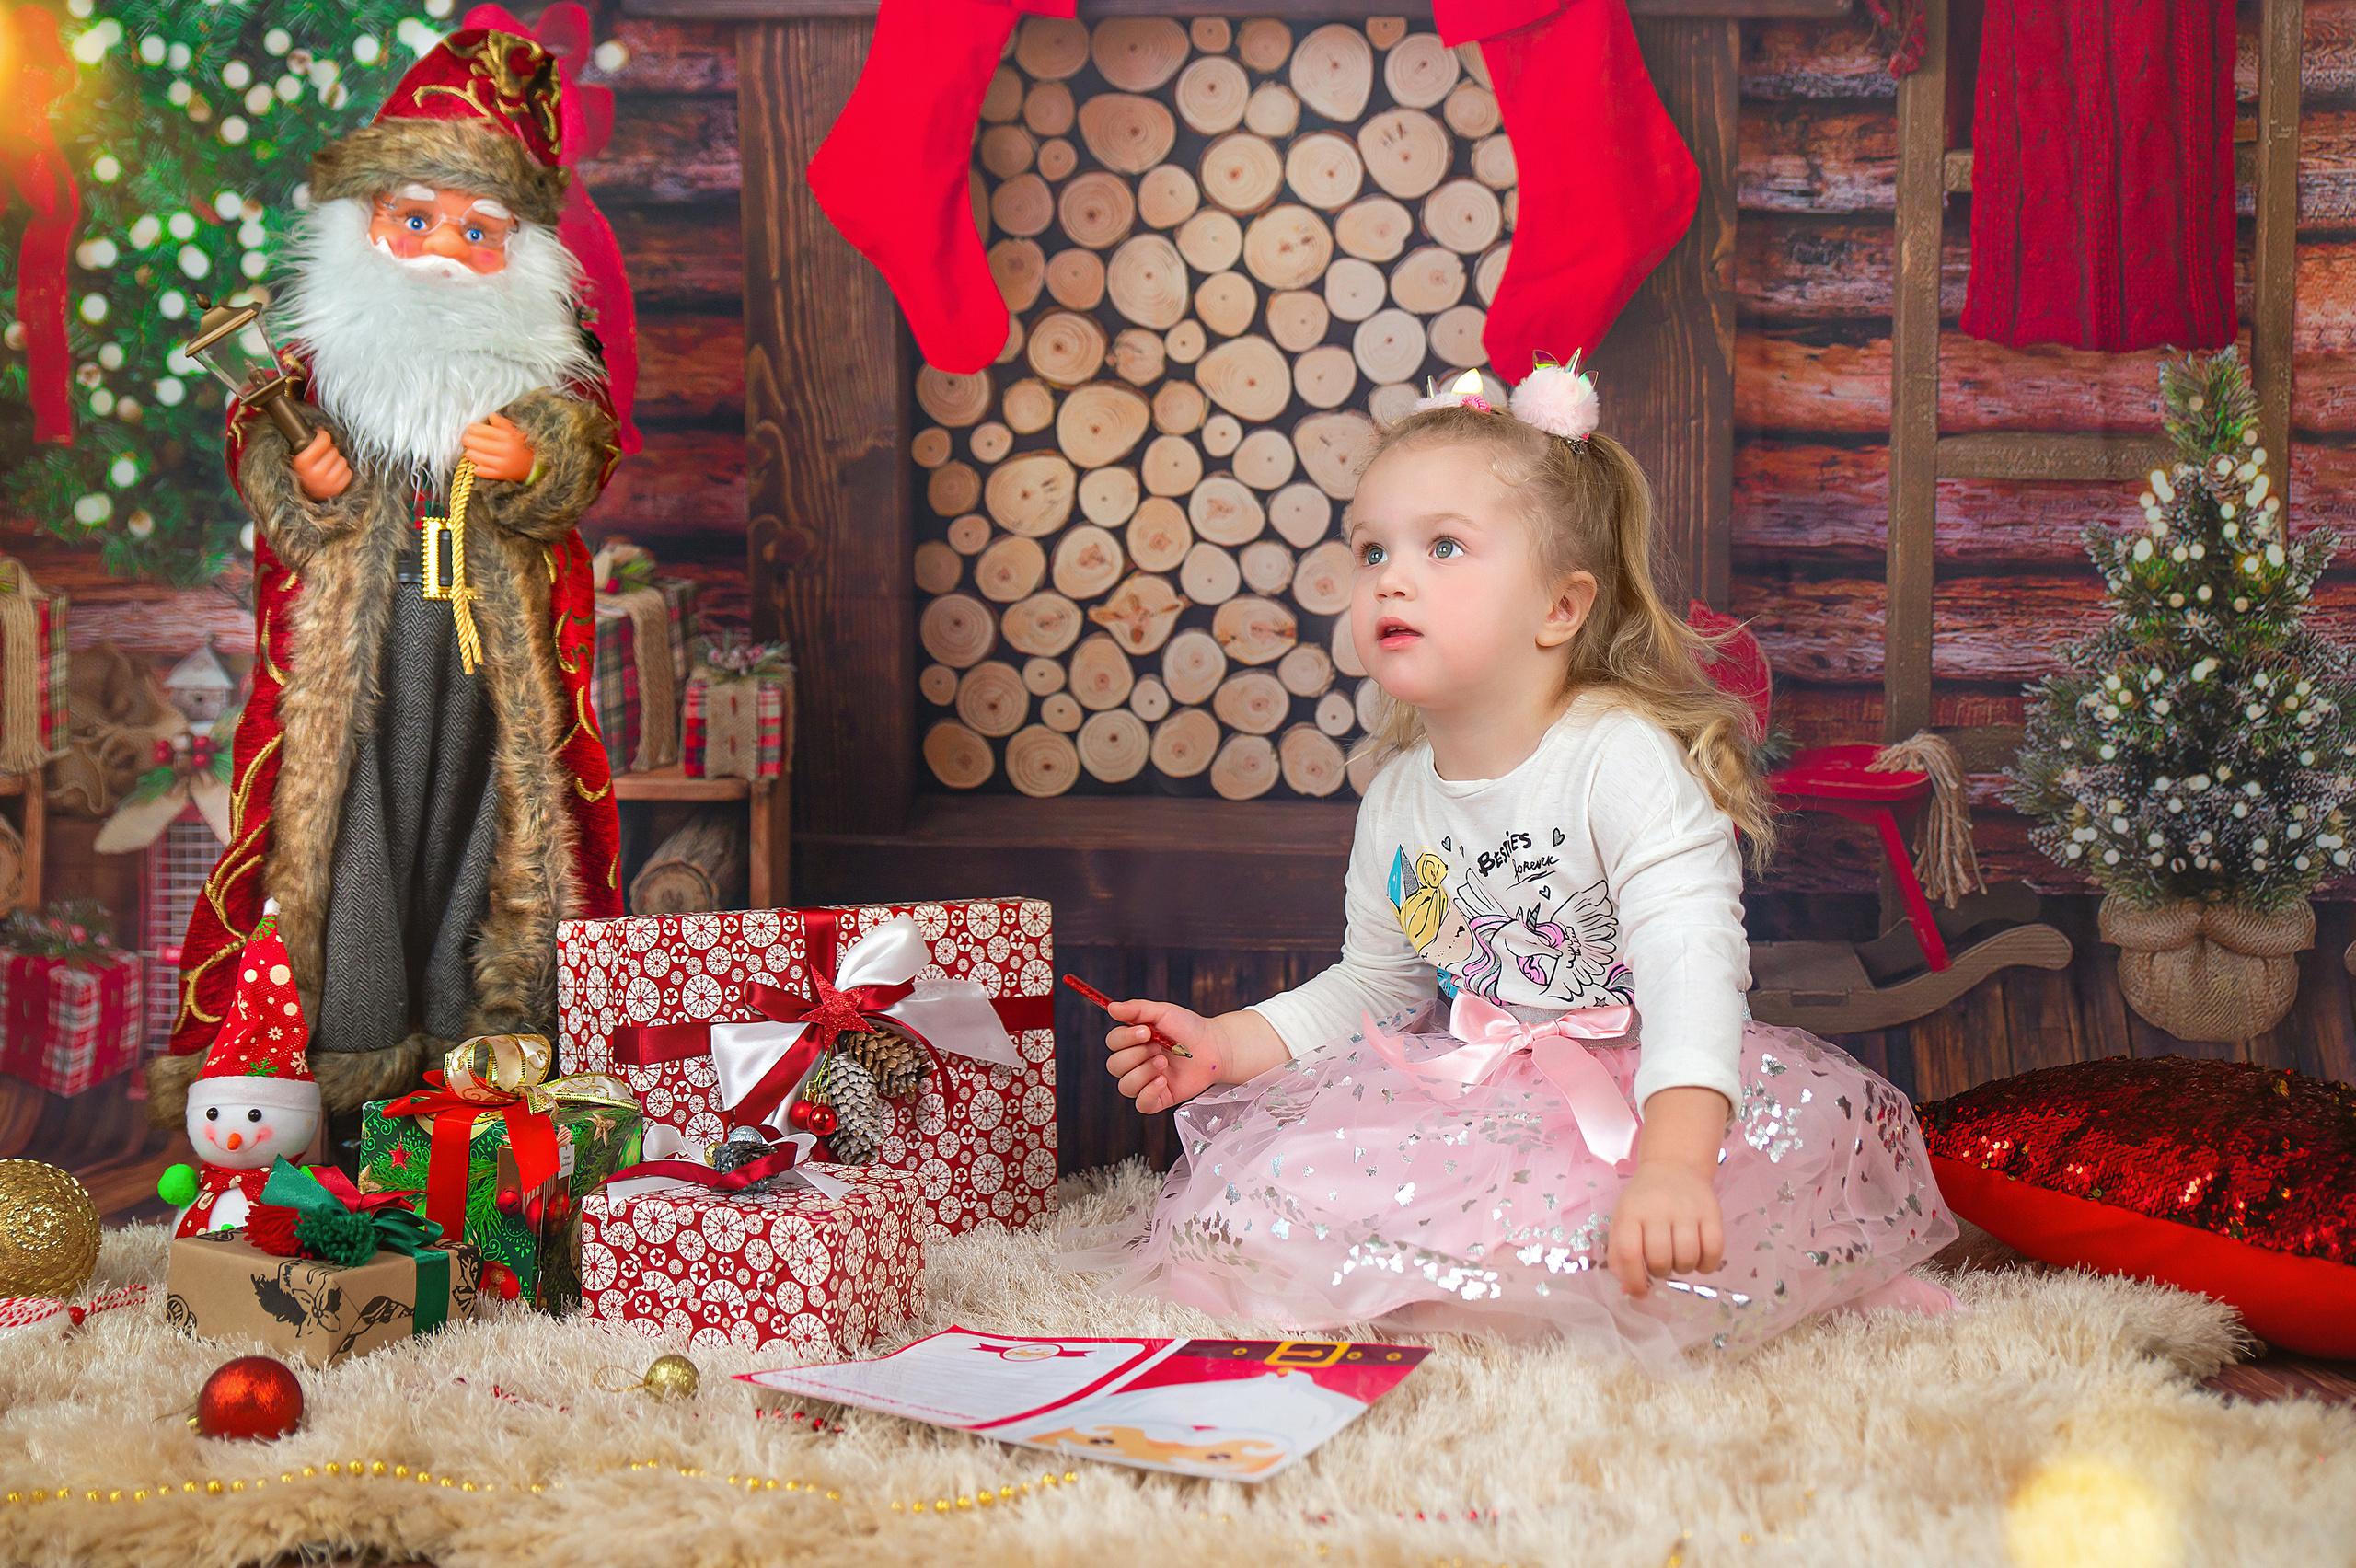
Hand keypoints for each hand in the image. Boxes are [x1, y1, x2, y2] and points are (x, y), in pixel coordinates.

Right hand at [290, 427, 350, 499]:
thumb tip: (321, 428)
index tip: (322, 436)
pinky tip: (334, 473)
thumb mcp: (299, 456)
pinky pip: (348, 473)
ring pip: (342, 461)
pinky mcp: (337, 489)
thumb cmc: (303, 470)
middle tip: (323, 456)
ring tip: (328, 466)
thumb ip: (308, 443)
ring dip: (337, 461)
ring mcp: (327, 482)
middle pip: (334, 451)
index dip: (324, 436)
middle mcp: (315, 472)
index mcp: (303, 462)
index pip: (323, 441)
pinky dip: (343, 472)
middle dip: (330, 451)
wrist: (305, 493)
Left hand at [462, 412, 534, 481]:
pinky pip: (483, 472)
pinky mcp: (501, 475)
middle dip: (468, 440)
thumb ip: (503, 424)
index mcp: (510, 438)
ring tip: (470, 451)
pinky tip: (478, 464)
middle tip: (465, 439)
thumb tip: (491, 416)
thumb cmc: (524, 446)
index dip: (474, 429)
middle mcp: (506, 451)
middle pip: (479, 444)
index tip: (469, 428)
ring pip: (478, 458)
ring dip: (471, 453)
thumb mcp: (517, 432)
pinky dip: (477, 468)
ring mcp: (503, 464)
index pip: (486, 432)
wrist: (536, 466)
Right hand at [1103, 998, 1223, 1114]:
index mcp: (1133, 1041)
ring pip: (1125, 1086)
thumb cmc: (1188, 1028)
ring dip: (1143, 1073)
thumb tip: (1112, 1007)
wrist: (1214, 1046)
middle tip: (1159, 1047)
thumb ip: (1137, 1009)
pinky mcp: (1159, 1098)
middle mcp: (1135, 1062)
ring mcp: (1145, 1082)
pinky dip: (1148, 1093)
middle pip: (1114, 1066)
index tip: (1146, 1031)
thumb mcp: (1163, 1012)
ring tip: (1164, 1063)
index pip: (1112, 1043)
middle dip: (1136, 1055)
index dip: (1125, 1038)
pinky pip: (1141, 1104)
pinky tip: (1163, 1081)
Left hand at [1606, 1161, 1724, 1298]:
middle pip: (1661, 1260)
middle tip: (1661, 1263)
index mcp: (1630, 1212)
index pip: (1629, 1253)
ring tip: (1679, 1258)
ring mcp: (1687, 1209)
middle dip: (1661, 1272)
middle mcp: (1658, 1208)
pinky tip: (1700, 1260)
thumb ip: (1619, 1254)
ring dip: (1683, 1269)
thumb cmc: (1643, 1201)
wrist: (1673, 1166)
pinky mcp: (1712, 1211)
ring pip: (1688, 1258)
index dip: (1633, 1280)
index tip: (1640, 1293)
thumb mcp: (1622, 1219)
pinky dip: (1707, 1265)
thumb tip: (1629, 1290)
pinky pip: (1714, 1250)